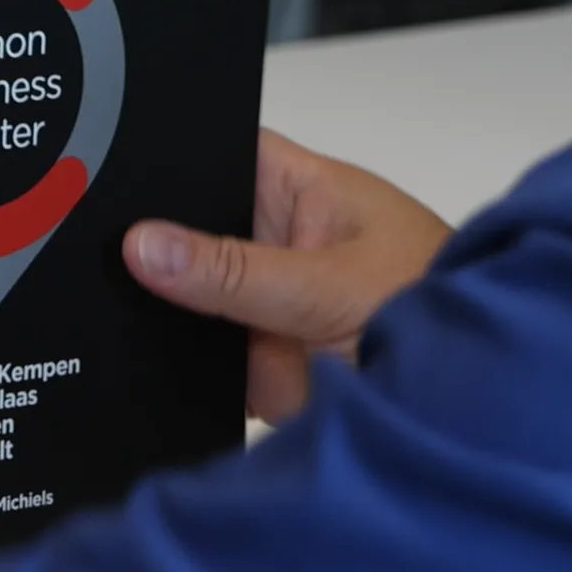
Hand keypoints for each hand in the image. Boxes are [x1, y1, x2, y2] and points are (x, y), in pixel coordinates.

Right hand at [123, 130, 451, 423]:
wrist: (473, 424)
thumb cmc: (443, 314)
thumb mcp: (328, 286)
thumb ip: (232, 269)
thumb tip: (143, 244)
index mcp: (299, 190)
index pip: (216, 148)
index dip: (165, 150)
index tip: (104, 155)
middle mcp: (273, 239)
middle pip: (188, 224)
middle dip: (150, 237)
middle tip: (98, 241)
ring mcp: (261, 300)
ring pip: (185, 292)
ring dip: (162, 302)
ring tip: (111, 293)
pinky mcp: (253, 359)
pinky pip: (195, 350)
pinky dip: (174, 356)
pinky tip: (142, 351)